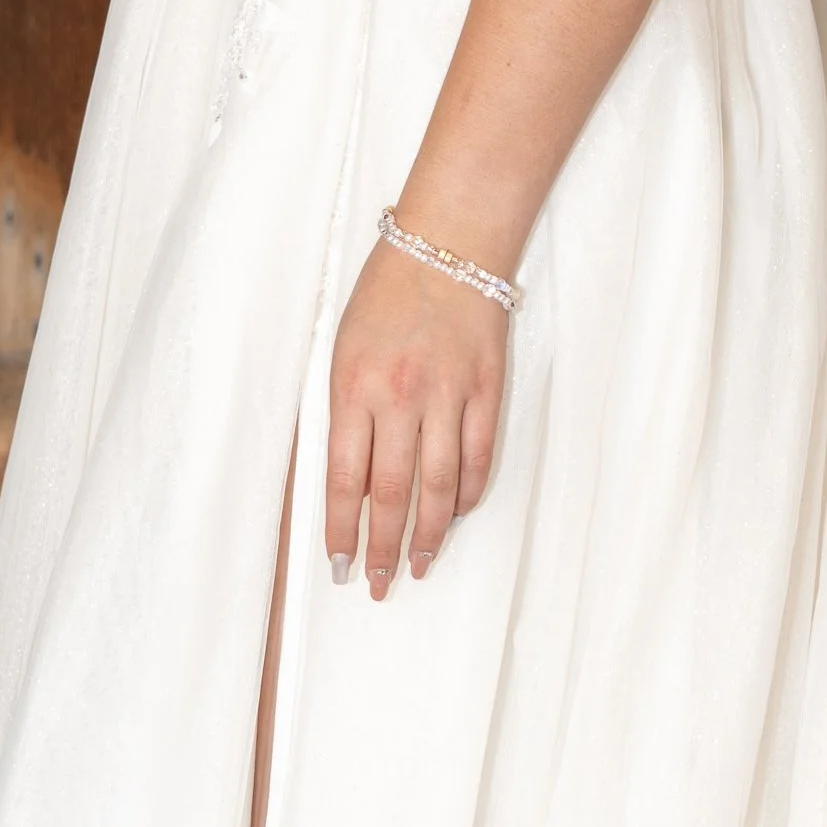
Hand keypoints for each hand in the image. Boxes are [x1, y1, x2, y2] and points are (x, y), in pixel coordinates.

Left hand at [325, 235, 506, 600]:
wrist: (447, 242)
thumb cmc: (385, 293)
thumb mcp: (343, 349)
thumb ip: (346, 414)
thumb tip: (353, 484)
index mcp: (354, 386)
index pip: (344, 479)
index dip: (342, 530)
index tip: (339, 563)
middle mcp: (401, 396)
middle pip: (393, 494)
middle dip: (384, 547)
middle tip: (380, 584)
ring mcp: (449, 394)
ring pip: (439, 485)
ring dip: (429, 534)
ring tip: (420, 564)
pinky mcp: (487, 388)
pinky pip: (478, 456)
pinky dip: (467, 493)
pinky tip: (454, 514)